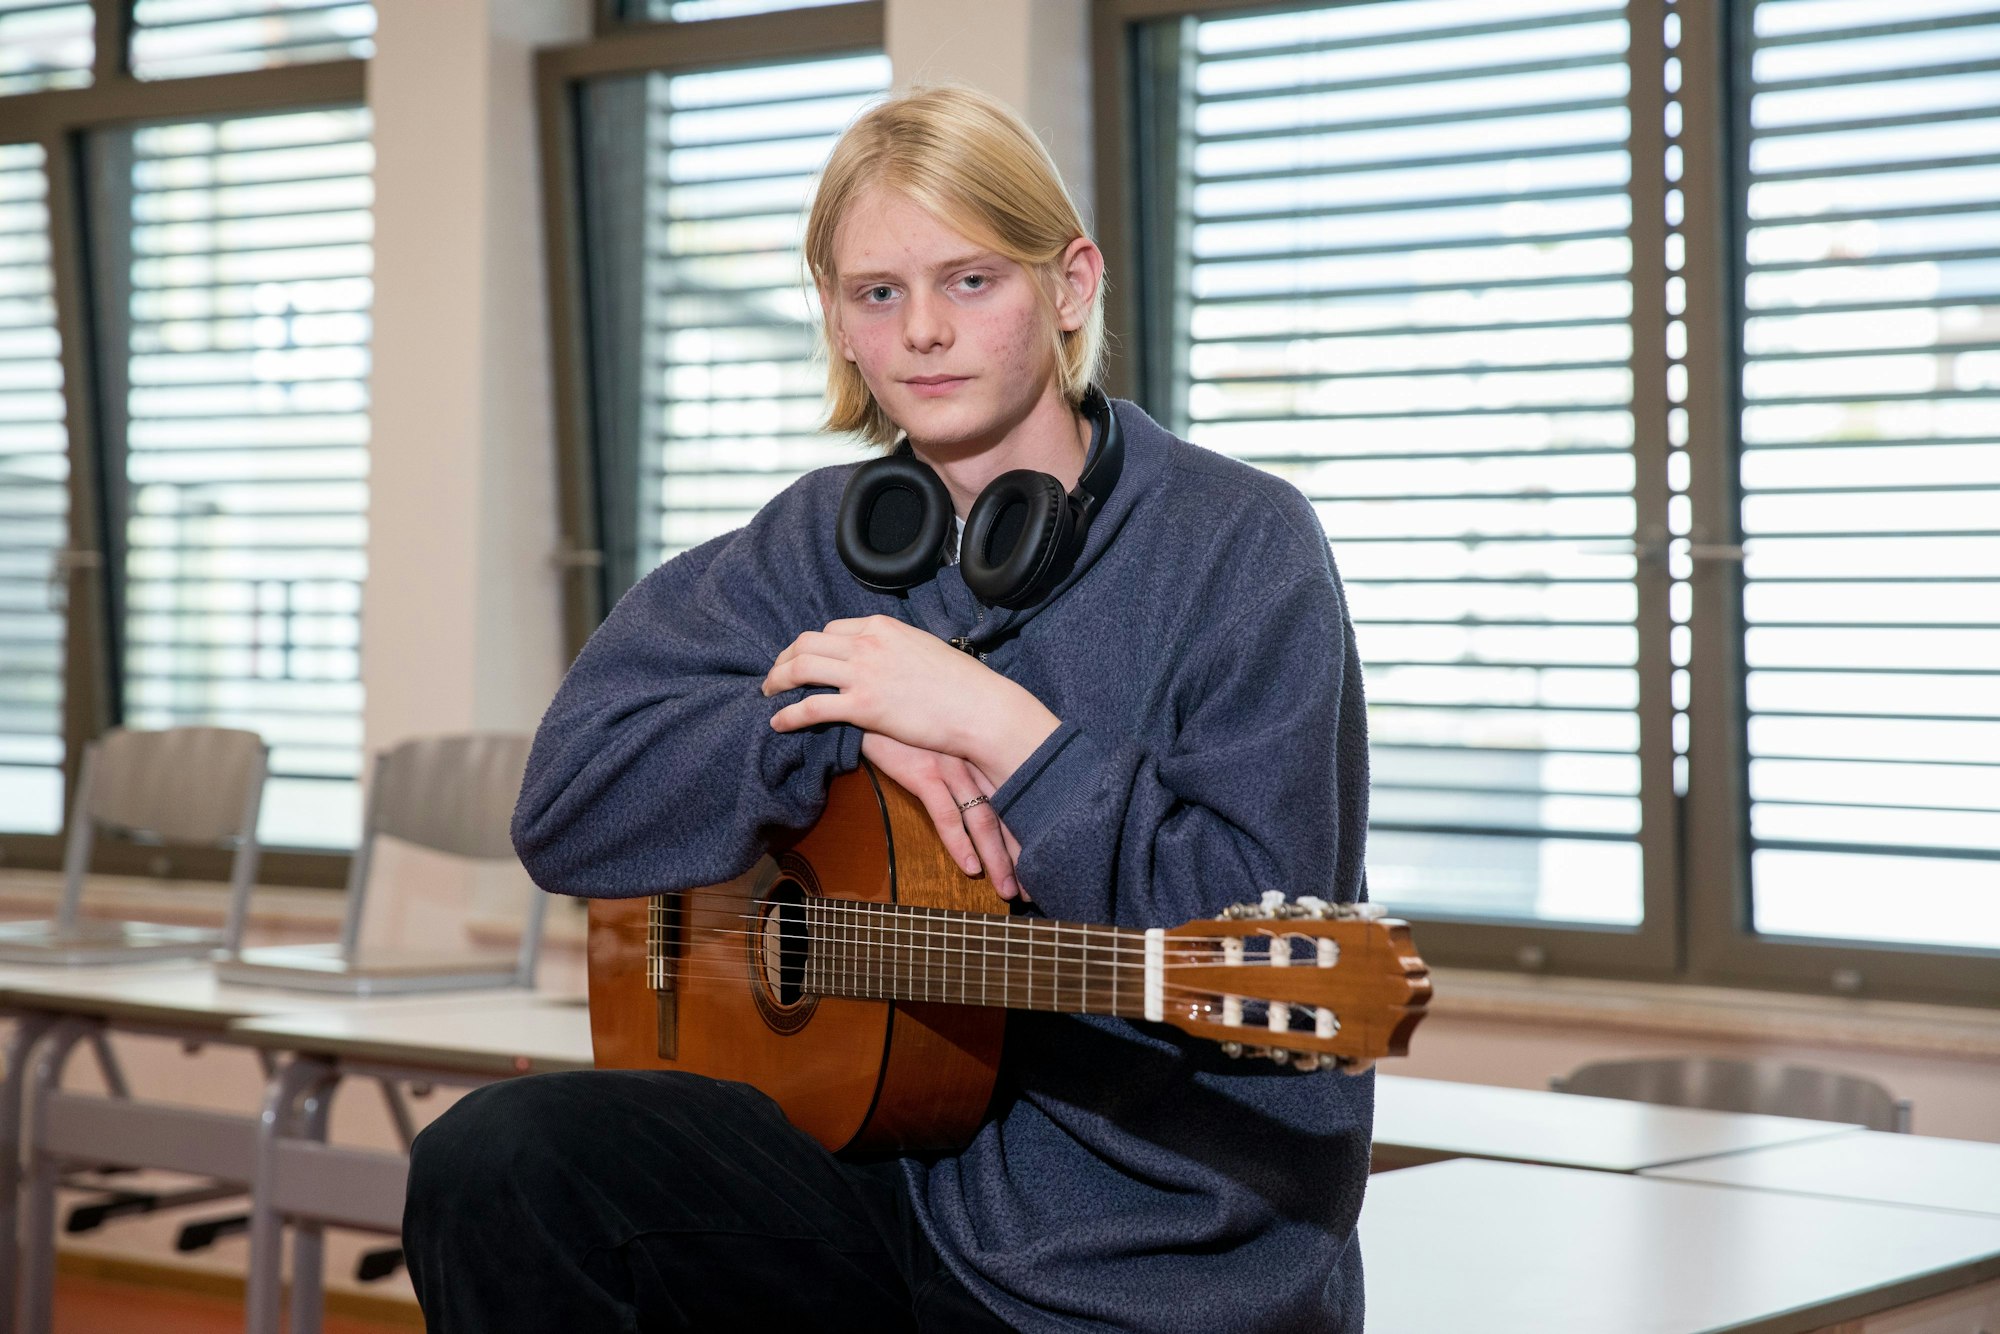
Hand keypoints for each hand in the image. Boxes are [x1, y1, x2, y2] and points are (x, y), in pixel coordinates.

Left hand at [762, 615, 1059, 789]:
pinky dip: (788, 715)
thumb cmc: (961, 684)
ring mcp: (863, 673)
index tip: (802, 660)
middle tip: (775, 676)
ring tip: (768, 694)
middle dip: (784, 659)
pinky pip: (810, 706)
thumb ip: (896, 648)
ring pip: (801, 668)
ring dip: (777, 680)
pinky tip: (778, 723)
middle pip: (807, 643)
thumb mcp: (924, 649)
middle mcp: (867, 644)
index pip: (831, 630)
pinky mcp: (863, 706)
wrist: (979, 707)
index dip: (810, 646)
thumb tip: (885, 659)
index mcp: (881, 627)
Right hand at [860, 732, 1027, 901]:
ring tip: (1008, 889)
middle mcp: (975, 759)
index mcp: (982, 751)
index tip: (1041, 862)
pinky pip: (947, 814)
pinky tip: (970, 868)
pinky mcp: (924, 771)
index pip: (1015, 799)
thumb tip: (974, 789)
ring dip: (996, 858)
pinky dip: (959, 844)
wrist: (872, 698)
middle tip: (1032, 888)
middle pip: (1007, 814)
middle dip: (1020, 854)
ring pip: (983, 820)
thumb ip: (962, 757)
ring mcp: (952, 765)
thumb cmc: (907, 720)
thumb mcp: (944, 734)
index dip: (1028, 834)